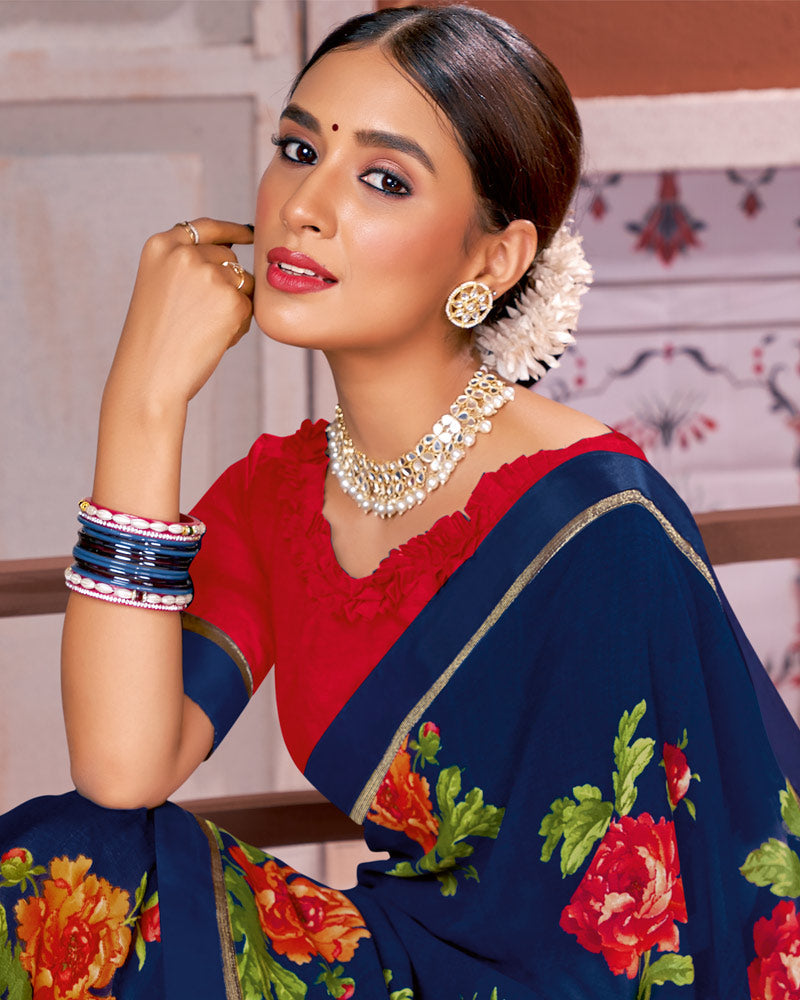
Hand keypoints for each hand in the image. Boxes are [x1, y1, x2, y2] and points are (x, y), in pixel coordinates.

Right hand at [106, 218, 254, 411]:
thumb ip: (187, 264)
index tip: (250, 234)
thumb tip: (235, 253)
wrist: (150, 374)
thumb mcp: (160, 285)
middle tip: (201, 316)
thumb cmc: (155, 338)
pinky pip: (250, 308)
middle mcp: (185, 253)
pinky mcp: (231, 300)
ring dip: (235, 304)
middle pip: (229, 257)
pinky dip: (238, 326)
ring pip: (244, 282)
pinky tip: (214, 339)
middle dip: (227, 282)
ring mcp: (210, 274)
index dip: (232, 230)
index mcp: (161, 246)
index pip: (206, 227)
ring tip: (203, 328)